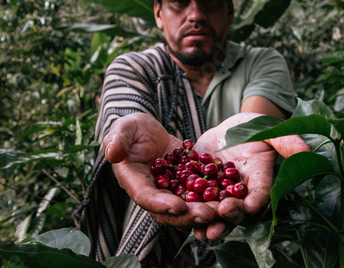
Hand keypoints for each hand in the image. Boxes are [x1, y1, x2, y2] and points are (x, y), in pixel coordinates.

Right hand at [101, 113, 217, 229]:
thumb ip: (117, 140)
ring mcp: (171, 191)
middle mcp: (153, 192)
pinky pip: (200, 193)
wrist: (148, 130)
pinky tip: (231, 195)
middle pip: (170, 210)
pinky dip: (214, 196)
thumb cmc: (130, 128)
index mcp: (134, 182)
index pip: (146, 197)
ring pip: (188, 207)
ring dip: (204, 211)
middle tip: (208, 215)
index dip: (161, 204)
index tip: (177, 207)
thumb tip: (112, 154)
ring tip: (223, 210)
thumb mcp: (123, 128)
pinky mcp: (186, 184)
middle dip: (189, 215)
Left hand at [191, 112, 309, 239]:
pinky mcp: (203, 189)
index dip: (258, 200)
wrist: (229, 128)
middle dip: (232, 214)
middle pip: (239, 209)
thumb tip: (306, 150)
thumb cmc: (254, 126)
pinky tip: (182, 217)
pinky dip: (191, 211)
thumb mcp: (269, 128)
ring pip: (218, 213)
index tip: (251, 205)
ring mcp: (222, 193)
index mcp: (260, 178)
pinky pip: (198, 203)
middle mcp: (242, 191)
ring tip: (203, 230)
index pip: (262, 192)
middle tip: (223, 212)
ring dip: (211, 223)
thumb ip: (286, 140)